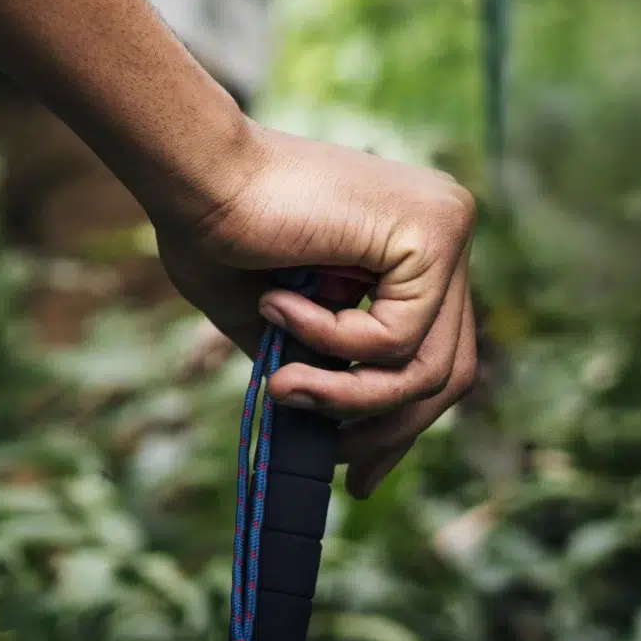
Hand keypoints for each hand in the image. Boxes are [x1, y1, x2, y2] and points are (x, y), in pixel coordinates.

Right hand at [153, 122, 478, 496]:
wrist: (192, 170)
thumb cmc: (213, 228)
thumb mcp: (277, 318)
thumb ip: (321, 361)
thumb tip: (337, 433)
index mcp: (413, 243)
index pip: (436, 352)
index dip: (399, 421)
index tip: (356, 471)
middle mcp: (445, 229)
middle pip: (449, 369)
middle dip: (387, 428)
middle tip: (337, 465)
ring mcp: (448, 226)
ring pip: (428, 366)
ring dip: (347, 394)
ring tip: (283, 385)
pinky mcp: (434, 232)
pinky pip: (398, 336)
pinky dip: (331, 341)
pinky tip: (279, 305)